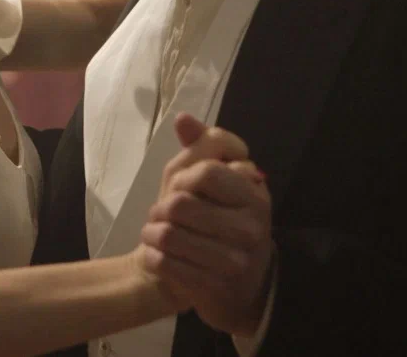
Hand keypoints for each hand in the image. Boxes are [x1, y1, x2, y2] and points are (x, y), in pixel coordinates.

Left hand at [141, 114, 273, 336]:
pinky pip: (164, 263)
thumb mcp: (216, 181)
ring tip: (155, 233)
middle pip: (181, 203)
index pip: (207, 171)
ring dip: (151, 232)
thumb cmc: (221, 222)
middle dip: (161, 207)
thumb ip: (202, 146)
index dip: (184, 176)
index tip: (181, 186)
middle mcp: (252, 228)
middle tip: (162, 213)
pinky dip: (151, 256)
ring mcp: (236, 261)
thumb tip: (182, 118)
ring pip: (168, 234)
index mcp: (255, 195)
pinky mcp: (215, 288)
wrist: (235, 288)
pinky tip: (155, 254)